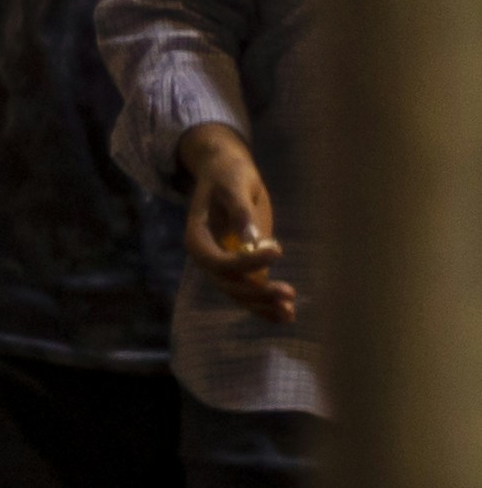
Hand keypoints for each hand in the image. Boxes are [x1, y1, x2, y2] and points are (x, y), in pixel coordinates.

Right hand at [181, 126, 294, 325]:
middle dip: (257, 293)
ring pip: (238, 293)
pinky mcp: (241, 268)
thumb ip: (240, 210)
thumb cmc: (228, 174)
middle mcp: (207, 256)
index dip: (244, 263)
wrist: (227, 173)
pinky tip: (287, 314)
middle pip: (227, 283)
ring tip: (290, 312)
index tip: (278, 249)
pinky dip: (266, 306)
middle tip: (289, 292)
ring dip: (263, 305)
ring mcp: (223, 264)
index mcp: (197, 236)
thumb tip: (250, 239)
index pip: (216, 260)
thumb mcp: (233, 183)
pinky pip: (250, 292)